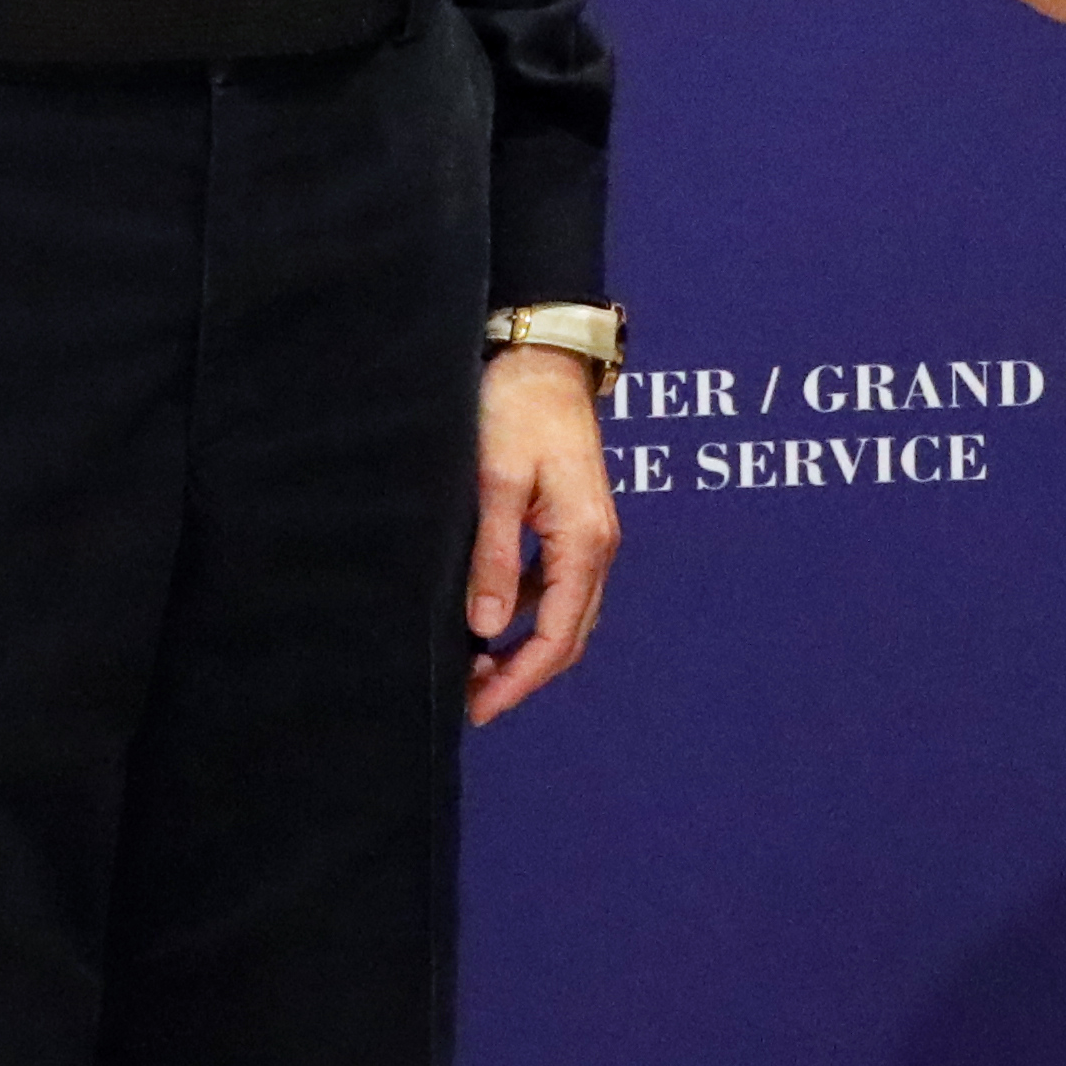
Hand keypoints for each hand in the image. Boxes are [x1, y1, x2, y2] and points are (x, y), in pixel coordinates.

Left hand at [467, 346, 621, 727]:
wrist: (542, 356)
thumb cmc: (517, 410)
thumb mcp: (497, 483)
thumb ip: (494, 556)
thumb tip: (486, 627)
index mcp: (585, 541)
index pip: (559, 635)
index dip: (519, 680)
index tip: (477, 708)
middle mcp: (597, 545)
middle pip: (568, 634)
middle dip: (522, 674)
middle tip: (469, 701)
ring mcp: (587, 534)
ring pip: (561, 613)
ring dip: (522, 647)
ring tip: (469, 665)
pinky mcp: (570, 522)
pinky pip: (551, 586)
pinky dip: (521, 613)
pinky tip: (483, 617)